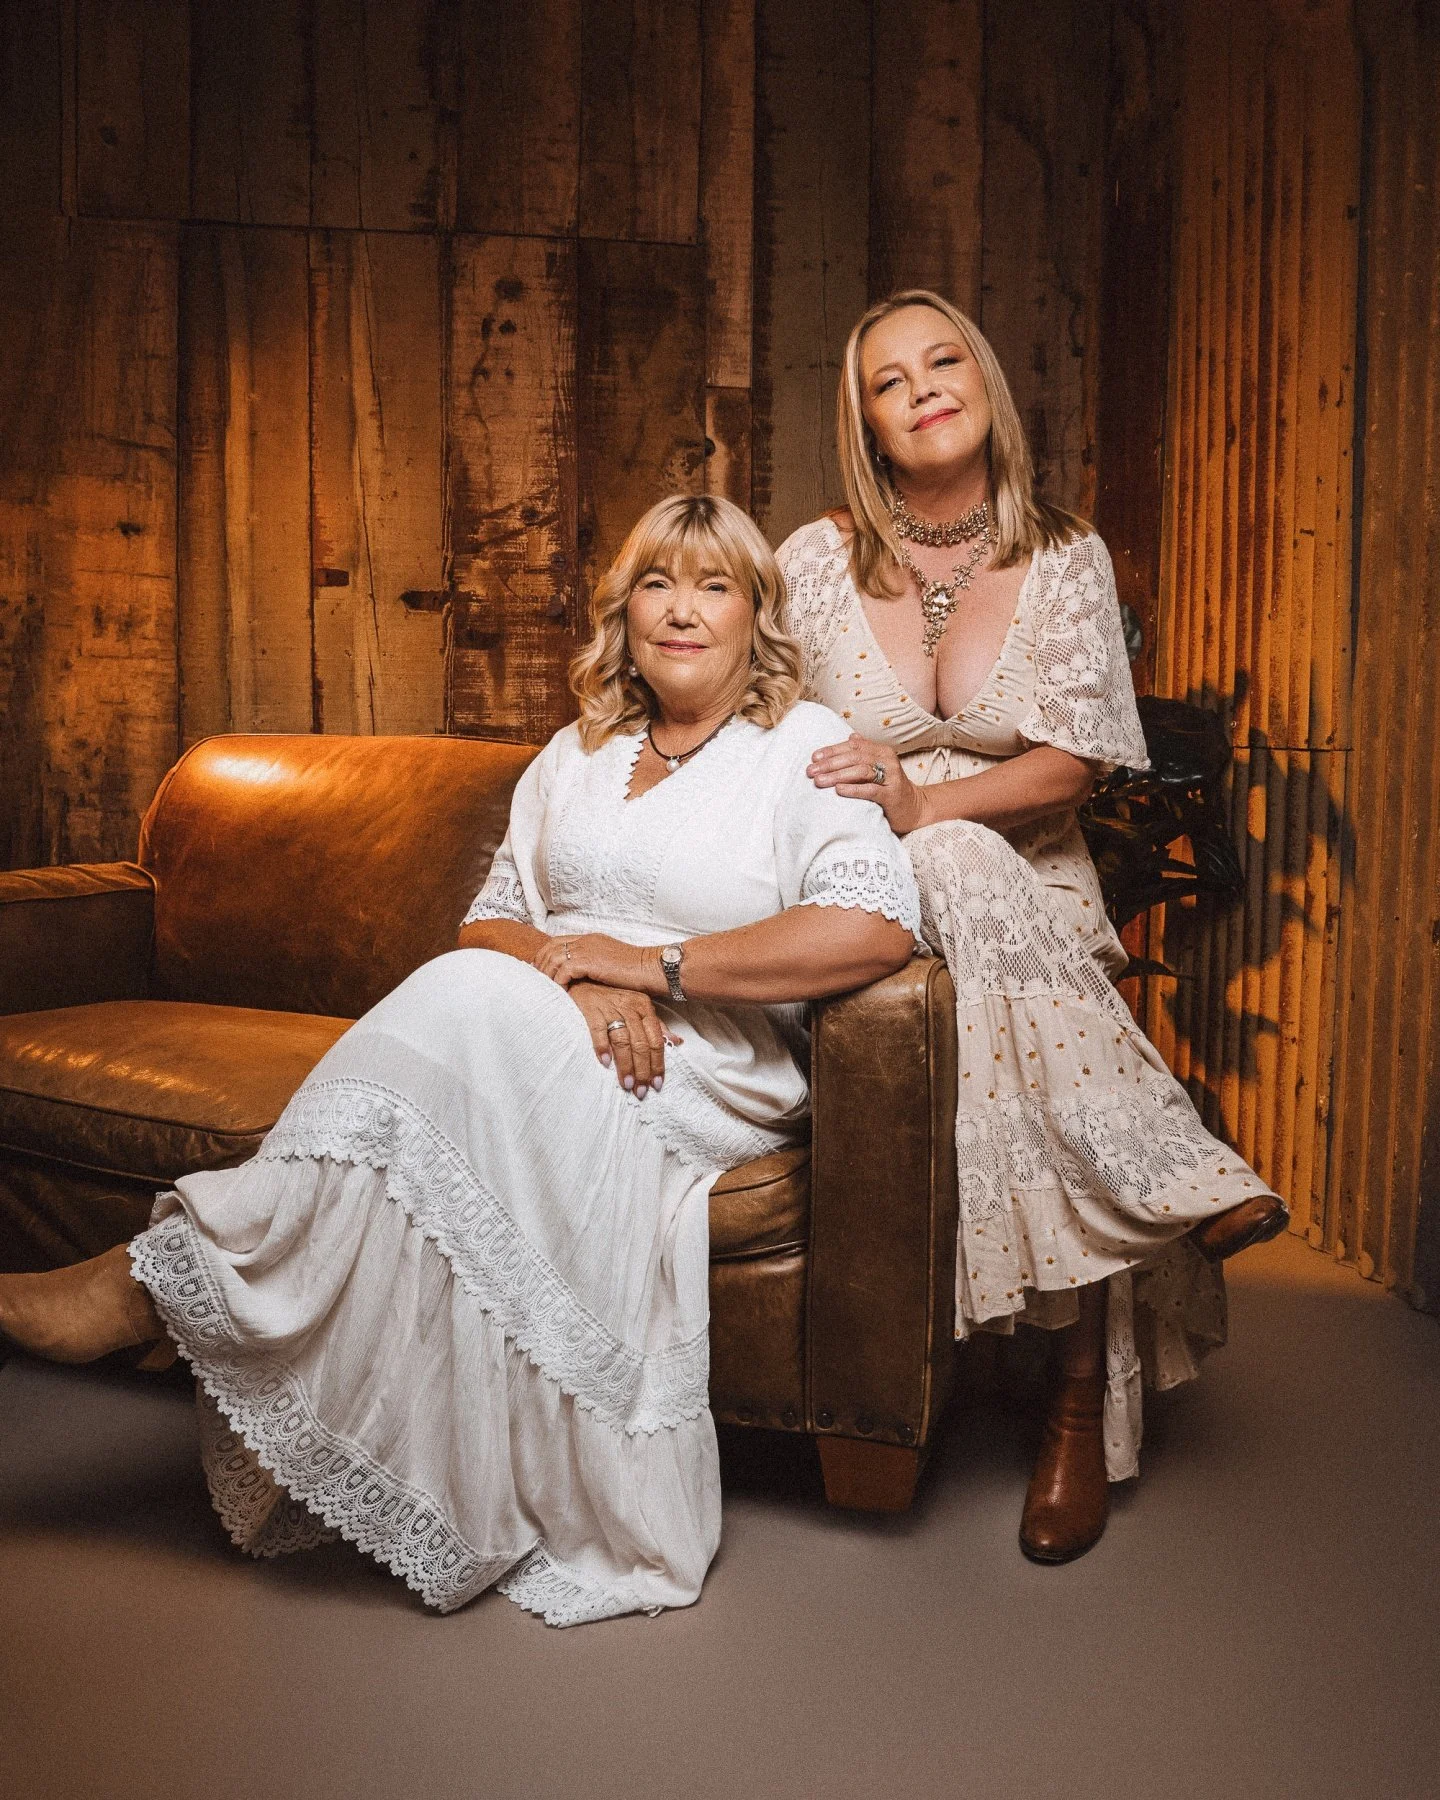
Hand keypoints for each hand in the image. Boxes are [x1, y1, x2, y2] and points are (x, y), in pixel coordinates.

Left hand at [533, 932, 657, 993]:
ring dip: (548, 974)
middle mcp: (586, 940)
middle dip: (541, 964)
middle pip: (551, 948)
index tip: (539, 969)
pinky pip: (564, 970)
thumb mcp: (609, 963)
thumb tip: (581, 976)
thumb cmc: (635, 971)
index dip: (545, 955)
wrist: (650, 968)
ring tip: (547, 988)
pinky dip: (559, 980)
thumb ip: (593, 964)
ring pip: (554, 958)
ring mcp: (587, 949)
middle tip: (536, 980)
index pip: (558, 941)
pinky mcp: (590, 961)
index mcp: (590, 939)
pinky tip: (561, 991)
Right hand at [565, 981, 679, 1097]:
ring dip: (625, 1065)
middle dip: (642, 1070)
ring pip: (623, 1041)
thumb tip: (677, 1042)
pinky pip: (598, 1030)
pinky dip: (602, 1047)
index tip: (657, 1084)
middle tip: (642, 1091)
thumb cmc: (611, 995)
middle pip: (641, 1044)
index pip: (655, 1040)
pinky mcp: (591, 1009)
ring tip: (627, 1085)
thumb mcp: (637, 1005)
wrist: (583, 978)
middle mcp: (630, 1007)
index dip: (657, 1064)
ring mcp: (610, 1008)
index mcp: (644, 1007)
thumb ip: (656, 1024)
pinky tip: (605, 1063)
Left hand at [807, 734, 930, 833]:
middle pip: (855, 757)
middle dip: (830, 764)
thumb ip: (865, 752)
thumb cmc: (889, 788)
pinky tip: (838, 790)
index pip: (853, 746)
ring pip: (861, 771)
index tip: (814, 757)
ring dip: (837, 775)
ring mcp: (891, 778)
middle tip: (811, 771)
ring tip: (819, 781)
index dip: (832, 750)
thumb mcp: (878, 768)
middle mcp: (887, 761)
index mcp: (881, 751)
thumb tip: (851, 737)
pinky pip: (870, 790)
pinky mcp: (892, 795)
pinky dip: (853, 789)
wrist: (914, 808)